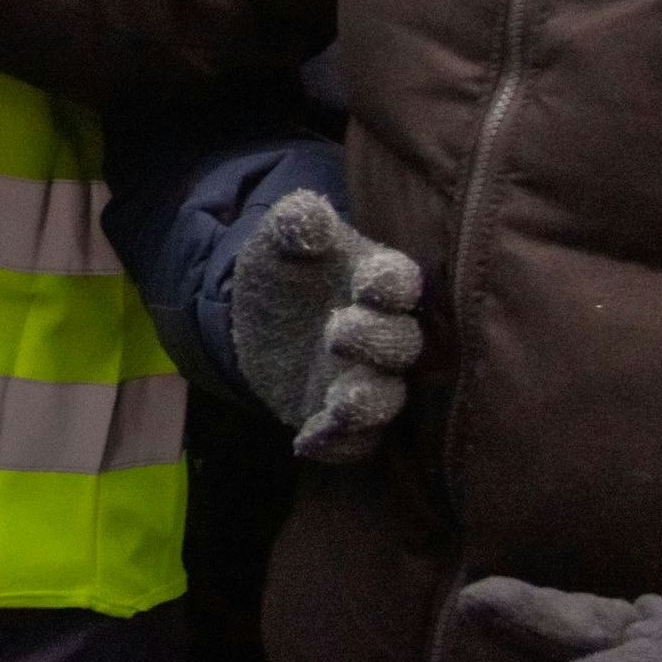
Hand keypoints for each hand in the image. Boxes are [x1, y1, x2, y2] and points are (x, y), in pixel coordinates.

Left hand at [226, 188, 423, 462]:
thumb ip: (295, 222)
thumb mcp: (281, 237)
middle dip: (376, 341)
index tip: (369, 282)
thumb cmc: (288, 265)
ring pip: (385, 398)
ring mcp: (366, 380)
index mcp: (379, 282)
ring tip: (344, 400)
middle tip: (338, 331)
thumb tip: (307, 216)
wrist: (260, 312)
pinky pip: (351, 442)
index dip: (391, 286)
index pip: (400, 284)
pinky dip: (335, 445)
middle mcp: (384, 335)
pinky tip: (307, 441)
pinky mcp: (340, 419)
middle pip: (400, 345)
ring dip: (369, 401)